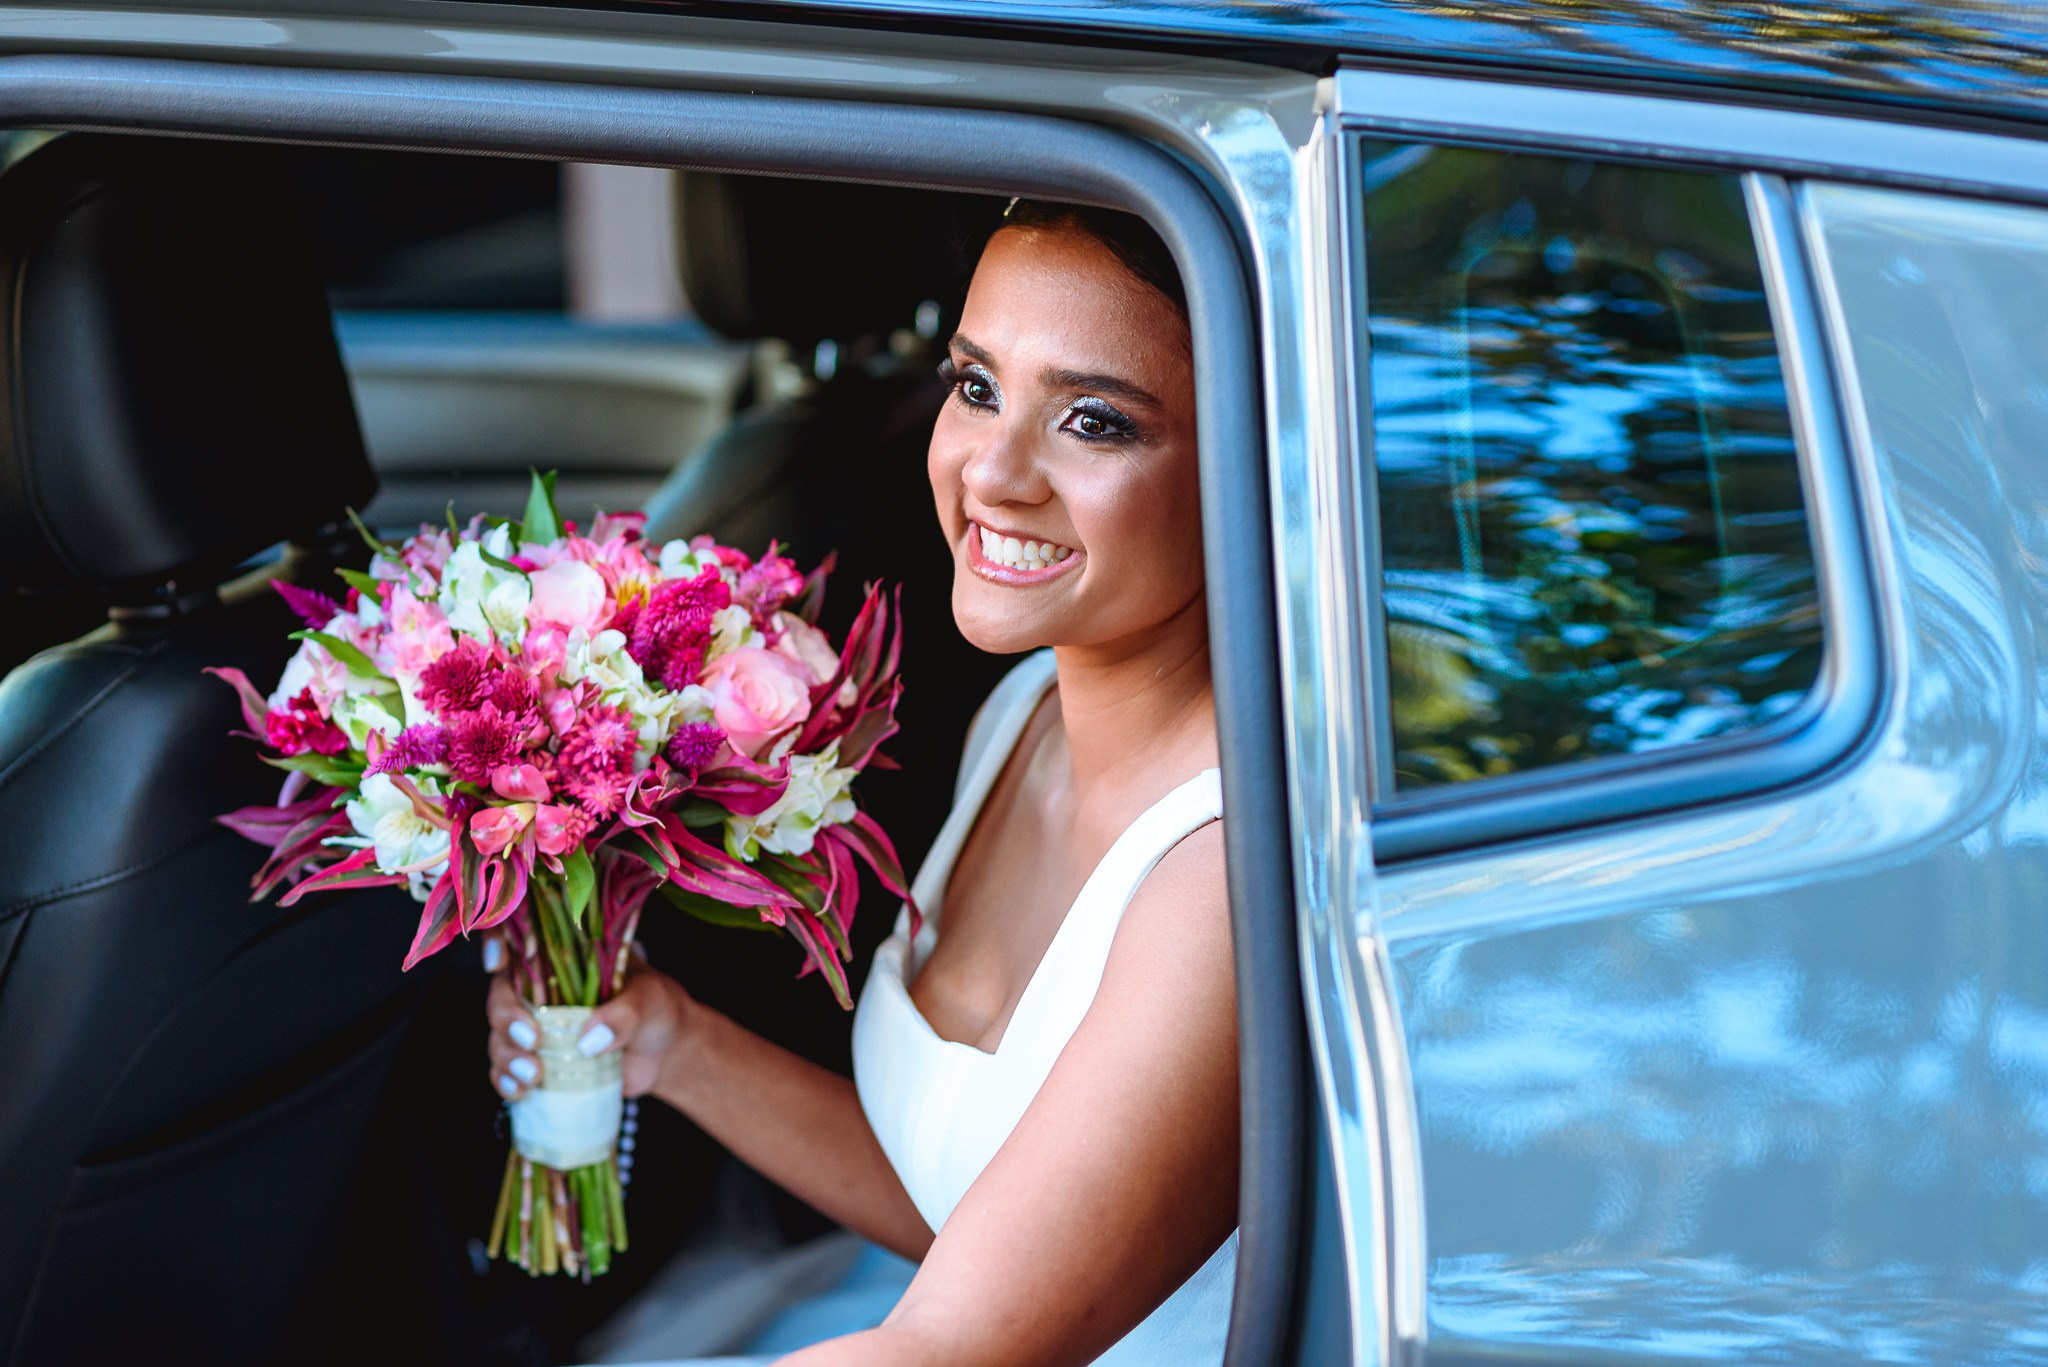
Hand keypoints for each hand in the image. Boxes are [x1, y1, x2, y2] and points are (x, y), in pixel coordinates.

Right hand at [484, 938, 694, 1102]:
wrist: (666, 1053)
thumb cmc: (658, 1010)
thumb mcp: (649, 1000)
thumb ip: (624, 1014)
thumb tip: (589, 1040)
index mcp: (564, 960)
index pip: (519, 940)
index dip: (497, 944)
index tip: (497, 963)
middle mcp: (542, 991)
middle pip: (501, 997)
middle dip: (507, 1019)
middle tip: (534, 1041)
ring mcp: (538, 1028)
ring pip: (500, 1037)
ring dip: (508, 1058)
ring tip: (534, 1075)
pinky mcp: (540, 1062)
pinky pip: (507, 1072)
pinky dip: (507, 1082)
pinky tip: (522, 1092)